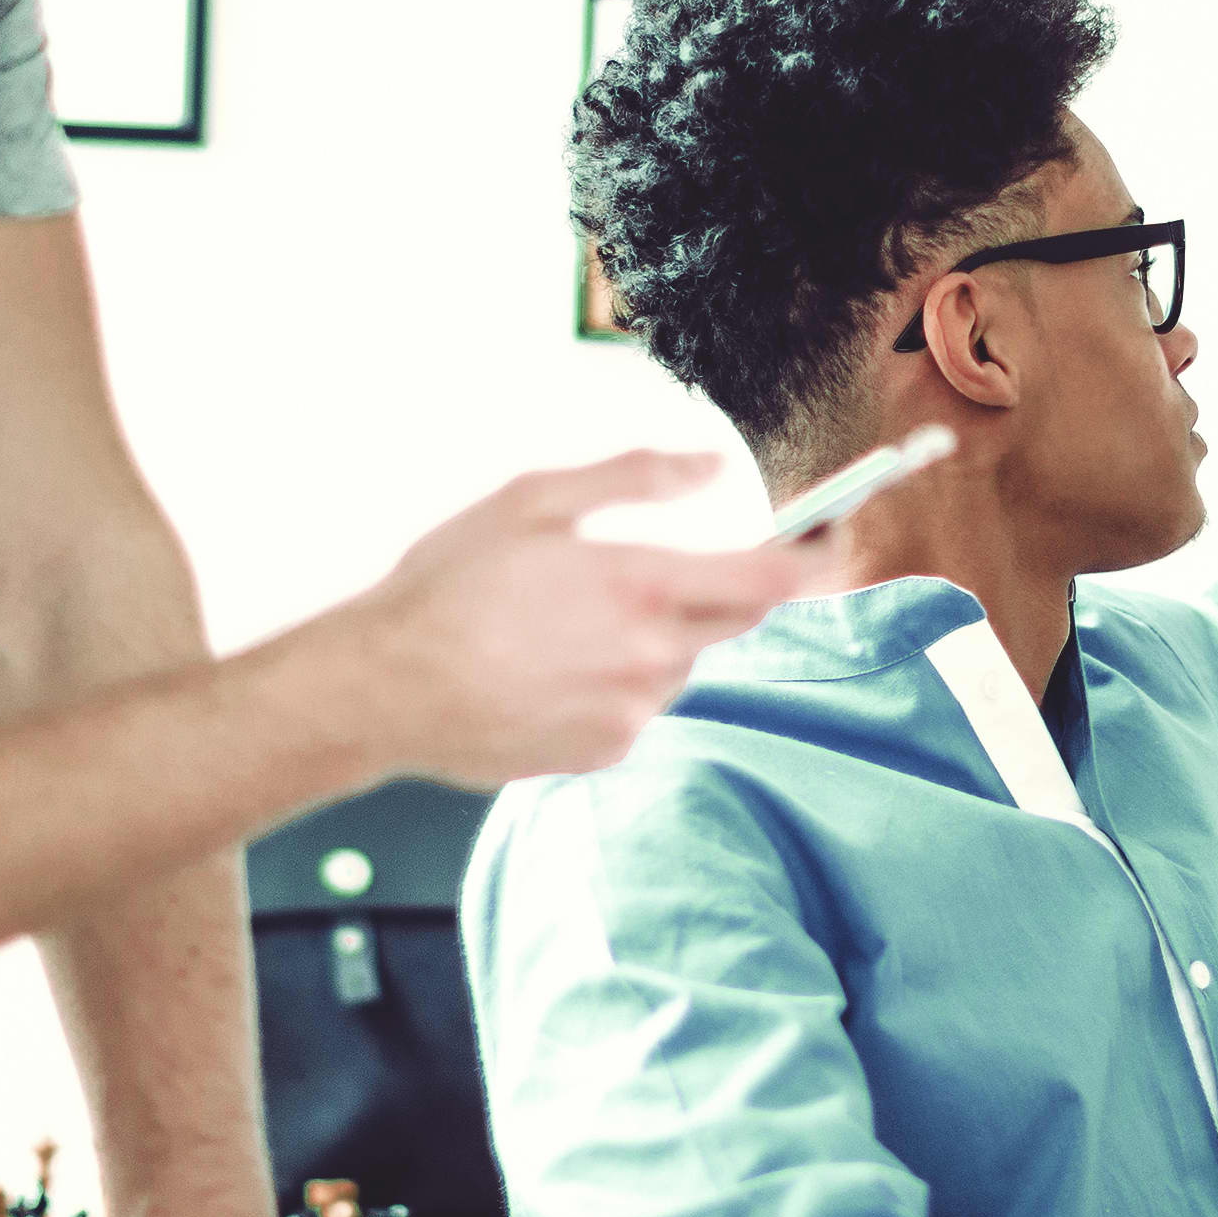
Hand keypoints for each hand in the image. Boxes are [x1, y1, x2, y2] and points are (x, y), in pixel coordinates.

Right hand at [324, 450, 831, 787]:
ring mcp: (631, 713)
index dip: (816, 558)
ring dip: (655, 637)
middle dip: (719, 590)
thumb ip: (634, 478)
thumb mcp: (532, 500)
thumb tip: (710, 465)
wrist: (383, 690)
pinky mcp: (604, 751)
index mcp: (642, 587)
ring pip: (680, 664)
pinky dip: (616, 681)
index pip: (771, 580)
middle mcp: (651, 658)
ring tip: (567, 620)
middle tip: (652, 569)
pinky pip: (638, 706)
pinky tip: (549, 665)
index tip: (833, 538)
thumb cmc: (448, 585)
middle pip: (733, 621)